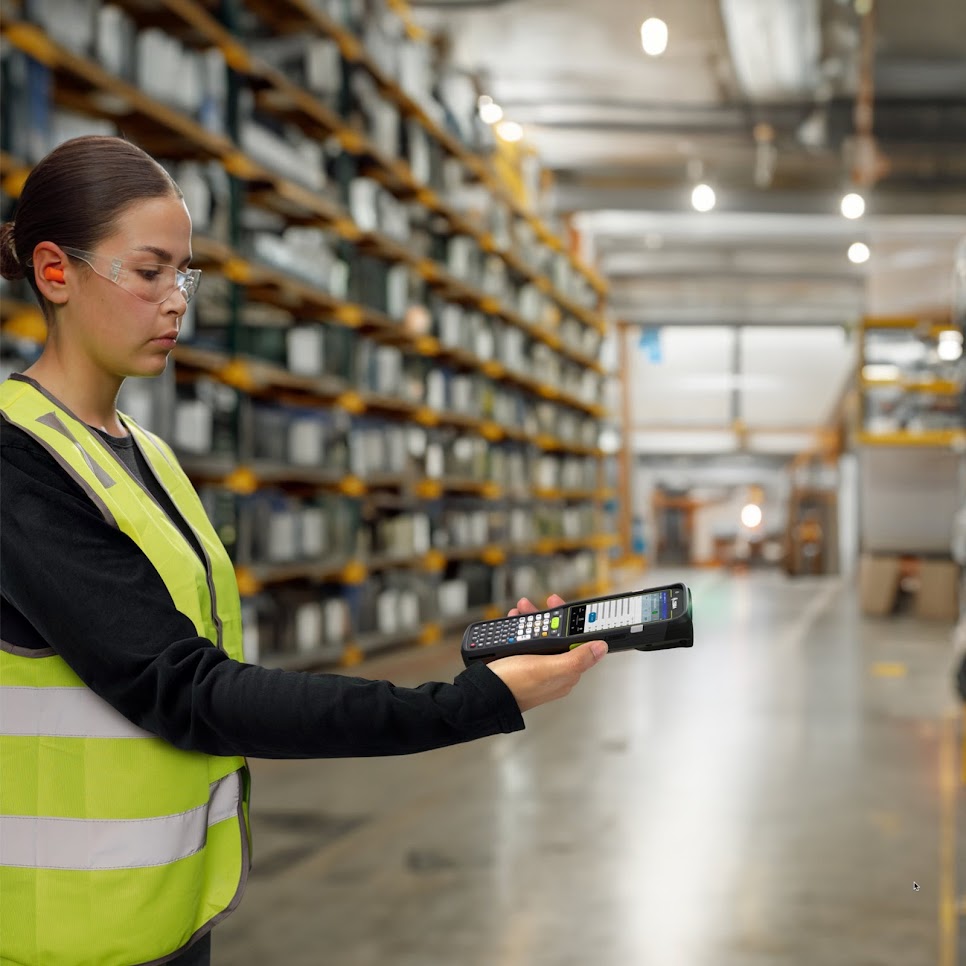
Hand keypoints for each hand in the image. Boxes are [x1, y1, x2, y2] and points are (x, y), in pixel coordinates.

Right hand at [486, 594, 606, 712]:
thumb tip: (601, 648)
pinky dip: (520, 630)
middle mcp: (553, 671)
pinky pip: (525, 643)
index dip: (570, 622)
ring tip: (521, 610)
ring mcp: (536, 668)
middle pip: (557, 637)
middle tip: (536, 605)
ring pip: (540, 637)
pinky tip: (513, 624)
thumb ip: (577, 658)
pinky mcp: (520, 665)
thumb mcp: (548, 668)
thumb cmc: (514, 685)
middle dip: (547, 618)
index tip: (559, 606)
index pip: (576, 642)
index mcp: (565, 673)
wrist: (482, 695)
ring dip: (531, 621)